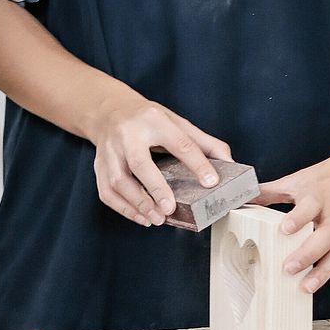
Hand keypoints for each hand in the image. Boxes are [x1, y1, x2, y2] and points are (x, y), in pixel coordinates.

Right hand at [85, 88, 231, 226]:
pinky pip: (106, 191)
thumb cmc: (147, 120)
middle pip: (139, 162)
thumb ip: (204, 142)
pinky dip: (123, 208)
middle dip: (155, 187)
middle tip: (170, 208)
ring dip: (137, 203)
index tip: (211, 182)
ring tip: (157, 218)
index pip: (179, 142)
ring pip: (117, 180)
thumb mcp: (176, 122)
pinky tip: (141, 217)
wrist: (108, 111)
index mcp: (153, 120)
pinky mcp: (99, 165)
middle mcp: (128, 134)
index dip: (197, 163)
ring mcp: (110, 150)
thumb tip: (230, 163)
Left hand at [256, 143, 329, 310]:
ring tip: (306, 287)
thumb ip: (273, 190)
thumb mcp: (301, 178)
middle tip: (288, 268)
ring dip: (324, 272)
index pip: (309, 207)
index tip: (284, 228)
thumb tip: (245, 196)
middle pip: (324, 236)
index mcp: (319, 196)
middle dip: (307, 254)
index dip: (298, 218)